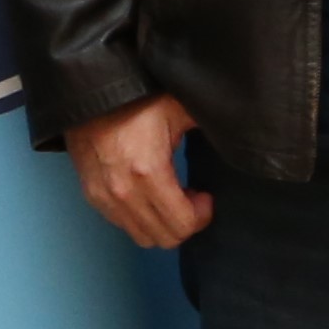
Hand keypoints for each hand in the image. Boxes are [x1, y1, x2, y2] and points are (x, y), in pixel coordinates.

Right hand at [69, 94, 207, 249]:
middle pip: (164, 237)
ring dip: (160, 223)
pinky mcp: (91, 194)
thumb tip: (238, 135)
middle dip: (184, 222)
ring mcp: (104, 196)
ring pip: (141, 236)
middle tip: (190, 198)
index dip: (202, 215)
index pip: (182, 224)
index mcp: (149, 172)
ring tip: (167, 197)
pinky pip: (121, 224)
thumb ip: (212, 127)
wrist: (89, 91)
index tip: (204, 196)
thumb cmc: (135, 99)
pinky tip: (146, 194)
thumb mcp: (180, 109)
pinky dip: (138, 217)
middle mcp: (123, 192)